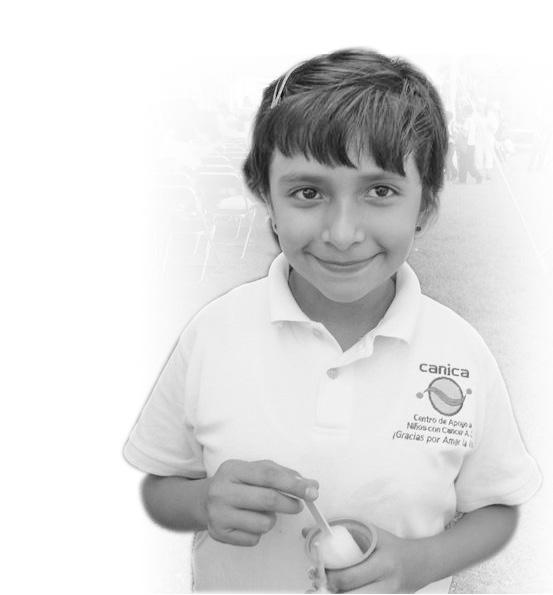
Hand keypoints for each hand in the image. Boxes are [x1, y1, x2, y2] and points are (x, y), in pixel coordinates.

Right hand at [204, 459, 318, 545]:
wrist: (203, 501)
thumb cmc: (237, 483)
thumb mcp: (254, 470)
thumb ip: (282, 474)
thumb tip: (311, 485)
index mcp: (233, 469)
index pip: (268, 475)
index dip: (293, 484)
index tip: (312, 490)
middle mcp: (222, 490)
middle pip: (268, 499)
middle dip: (290, 504)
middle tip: (298, 505)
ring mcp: (219, 513)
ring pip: (263, 523)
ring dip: (271, 519)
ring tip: (262, 512)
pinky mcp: (219, 534)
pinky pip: (253, 539)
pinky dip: (258, 532)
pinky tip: (248, 522)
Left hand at [325, 527, 421, 592]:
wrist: (421, 563)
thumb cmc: (393, 546)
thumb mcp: (372, 534)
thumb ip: (342, 531)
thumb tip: (308, 532)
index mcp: (382, 564)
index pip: (350, 577)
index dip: (329, 578)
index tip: (317, 570)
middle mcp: (386, 585)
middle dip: (330, 592)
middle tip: (318, 584)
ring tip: (326, 589)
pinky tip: (341, 592)